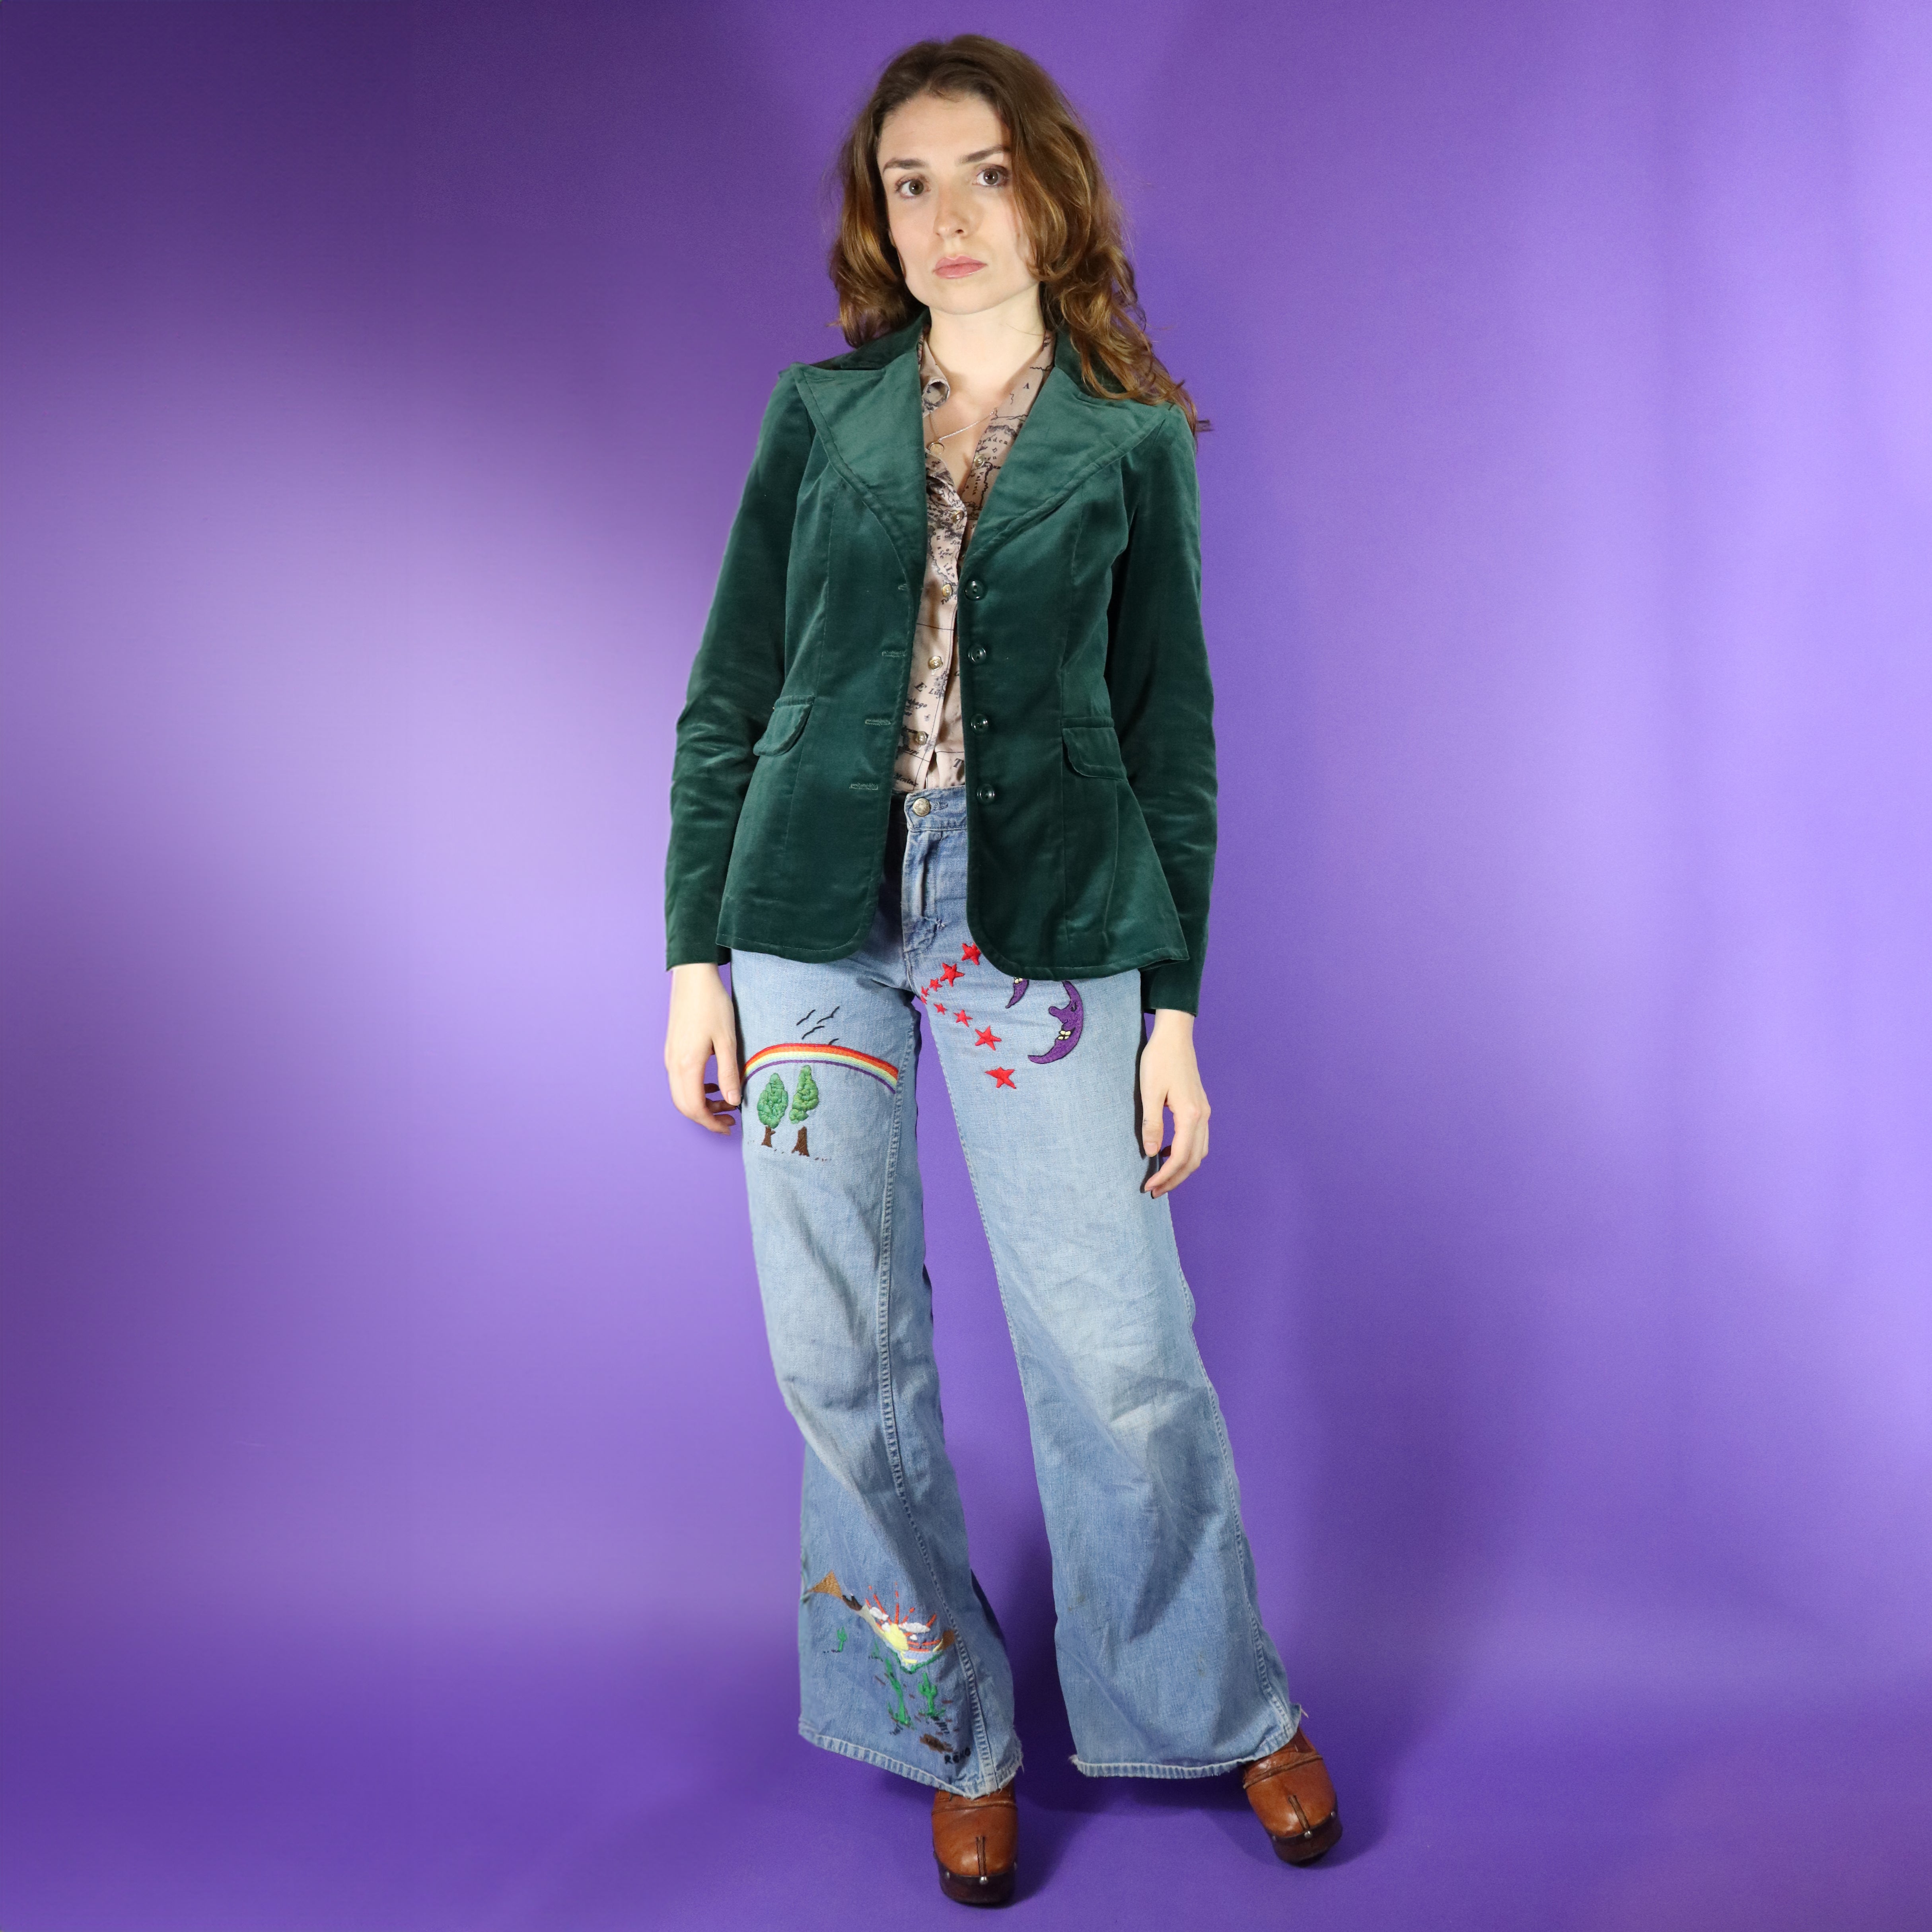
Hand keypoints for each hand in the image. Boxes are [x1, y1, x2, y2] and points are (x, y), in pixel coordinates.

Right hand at [665, 962, 740, 1133]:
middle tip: (730, 1120)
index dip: (711, 1122)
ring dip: (701, 1104)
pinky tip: (713, 1085)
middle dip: (706, 1117)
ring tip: (726, 1102)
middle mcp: (673, 1064)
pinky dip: (695, 1090)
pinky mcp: (672, 1050)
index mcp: (687, 1064)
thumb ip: (728, 1073)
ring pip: (681, 1094)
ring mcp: (670, 1057)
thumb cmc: (712, 1005)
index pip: (695, 1107)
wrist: (693, 978)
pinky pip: (680, 1080)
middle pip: (684, 1106)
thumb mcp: (727, 1040)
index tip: (729, 1127)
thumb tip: (732, 1101)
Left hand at [1138, 1009, 1208, 1195]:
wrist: (1174, 1036)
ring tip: (1162, 1178)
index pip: (1181, 1156)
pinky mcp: (1200, 1107)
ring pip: (1199, 1151)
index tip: (1149, 1187)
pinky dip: (1186, 1153)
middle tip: (1155, 1191)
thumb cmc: (1159, 1060)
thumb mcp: (1149, 1092)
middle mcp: (1203, 1116)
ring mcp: (1204, 1111)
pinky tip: (1168, 1152)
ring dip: (1182, 1168)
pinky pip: (1198, 1139)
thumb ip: (1152, 1124)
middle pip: (1194, 1160)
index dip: (1166, 1175)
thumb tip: (1152, 1153)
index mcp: (1191, 1115)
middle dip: (1175, 1179)